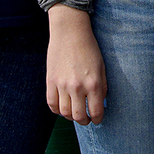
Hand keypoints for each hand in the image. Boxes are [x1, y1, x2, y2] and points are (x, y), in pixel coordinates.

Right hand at [46, 7, 107, 123]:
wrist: (70, 32)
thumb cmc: (89, 49)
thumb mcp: (102, 67)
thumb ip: (102, 87)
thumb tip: (100, 104)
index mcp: (93, 83)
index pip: (96, 111)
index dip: (98, 119)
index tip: (98, 119)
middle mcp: (77, 87)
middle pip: (79, 116)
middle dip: (84, 121)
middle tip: (86, 119)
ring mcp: (62, 85)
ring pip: (64, 112)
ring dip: (71, 116)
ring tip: (75, 113)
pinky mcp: (50, 81)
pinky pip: (51, 104)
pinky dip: (57, 110)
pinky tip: (63, 107)